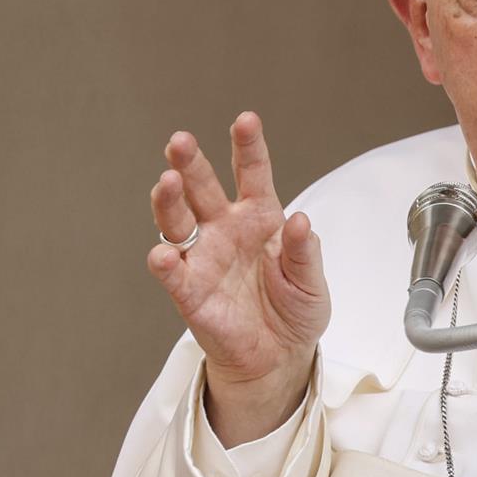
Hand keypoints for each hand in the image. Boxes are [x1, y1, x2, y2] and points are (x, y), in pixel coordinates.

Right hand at [147, 112, 328, 444]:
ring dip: (169, 201)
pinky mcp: (190, 292)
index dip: (248, 147)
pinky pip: (173, 274)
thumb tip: (300, 220)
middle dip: (191, 163)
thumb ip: (304, 252)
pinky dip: (166, 263)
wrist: (280, 356)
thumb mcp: (312, 282)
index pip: (251, 174)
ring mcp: (203, 258)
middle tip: (181, 141)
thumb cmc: (294, 310)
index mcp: (259, 218)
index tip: (246, 120)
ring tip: (167, 182)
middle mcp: (225, 230)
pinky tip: (163, 253)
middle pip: (202, 189)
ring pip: (177, 222)